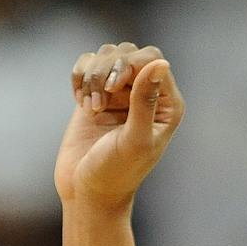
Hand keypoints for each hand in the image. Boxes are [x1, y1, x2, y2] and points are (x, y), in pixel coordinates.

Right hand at [55, 42, 182, 209]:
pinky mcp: (95, 95)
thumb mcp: (134, 140)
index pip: (152, 59)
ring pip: (107, 55)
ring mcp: (119, 94)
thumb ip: (146, 102)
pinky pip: (87, 65)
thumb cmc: (115, 174)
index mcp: (166, 105)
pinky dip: (80, 78)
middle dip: (108, 70)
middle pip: (128, 52)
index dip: (130, 64)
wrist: (86, 193)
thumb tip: (159, 63)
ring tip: (91, 108)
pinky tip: (81, 104)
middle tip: (98, 103)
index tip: (113, 87)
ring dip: (92, 76)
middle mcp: (145, 94)